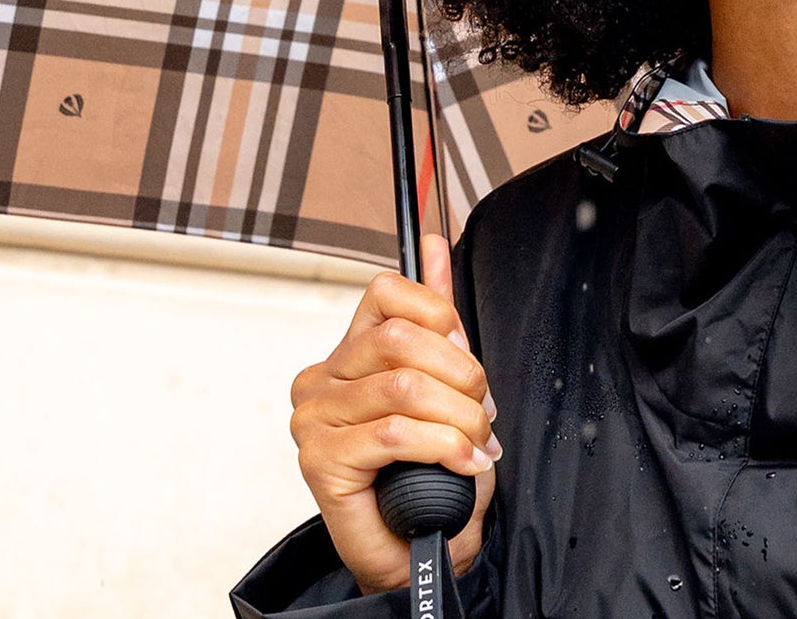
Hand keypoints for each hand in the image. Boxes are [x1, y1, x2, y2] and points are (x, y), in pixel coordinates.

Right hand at [290, 235, 498, 593]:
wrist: (423, 549)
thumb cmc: (432, 475)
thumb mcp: (446, 387)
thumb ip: (437, 321)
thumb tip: (436, 246)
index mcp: (348, 354)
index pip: (385, 293)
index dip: (437, 314)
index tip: (462, 351)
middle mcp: (321, 379)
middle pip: (399, 338)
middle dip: (460, 374)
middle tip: (482, 412)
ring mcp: (314, 419)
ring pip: (404, 387)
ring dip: (459, 418)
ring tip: (475, 444)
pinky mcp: (320, 459)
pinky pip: (394, 432)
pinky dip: (442, 446)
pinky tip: (460, 463)